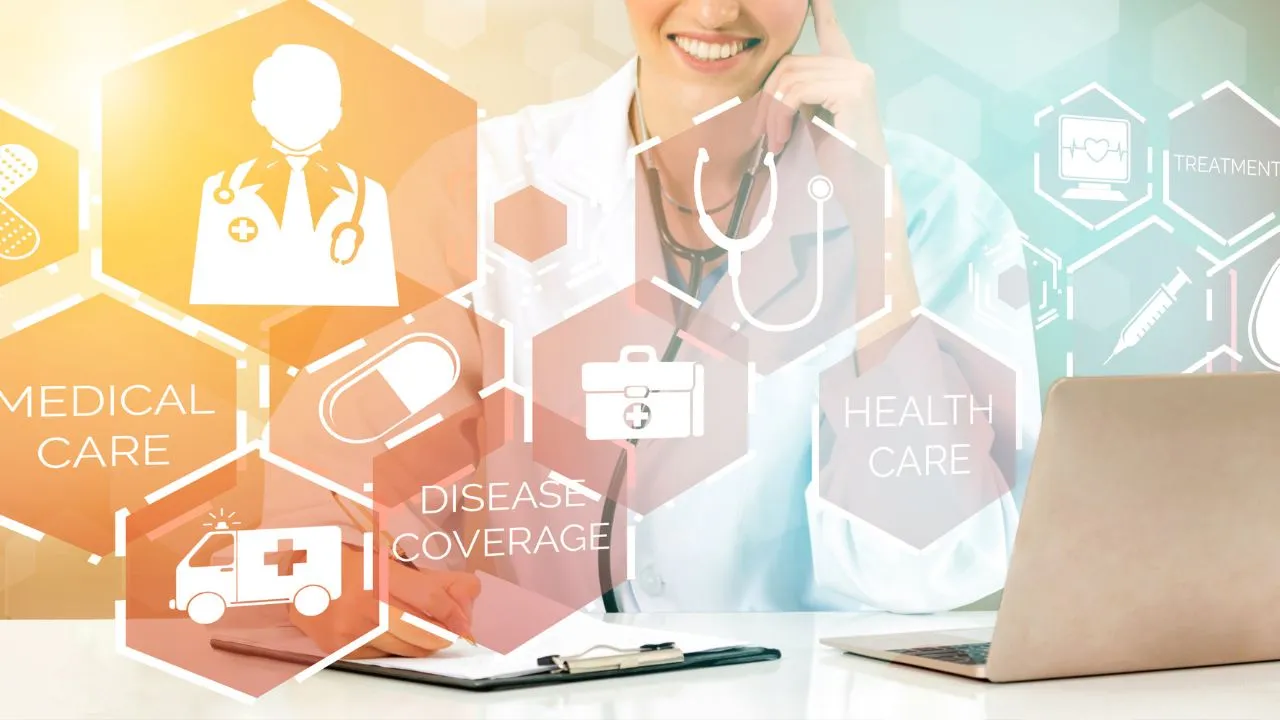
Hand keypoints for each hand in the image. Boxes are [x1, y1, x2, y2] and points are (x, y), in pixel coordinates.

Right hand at [290, 543, 480, 658]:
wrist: (294, 579)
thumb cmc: (346, 566)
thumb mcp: (387, 560)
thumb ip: (430, 578)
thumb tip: (471, 591)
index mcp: (380, 574)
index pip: (429, 599)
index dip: (453, 615)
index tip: (465, 625)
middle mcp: (366, 603)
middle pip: (421, 631)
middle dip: (442, 635)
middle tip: (451, 633)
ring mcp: (352, 629)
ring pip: (405, 648)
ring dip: (423, 645)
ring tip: (425, 635)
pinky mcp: (341, 648)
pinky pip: (383, 656)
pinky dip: (396, 651)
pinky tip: (394, 638)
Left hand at [755, 0, 921, 350]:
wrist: (860, 191)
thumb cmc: (834, 164)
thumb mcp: (809, 122)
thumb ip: (797, 97)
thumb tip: (768, 86)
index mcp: (847, 73)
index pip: (830, 32)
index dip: (821, 8)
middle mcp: (856, 67)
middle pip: (789, 63)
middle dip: (767, 98)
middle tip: (761, 135)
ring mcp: (856, 75)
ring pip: (788, 79)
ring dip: (769, 113)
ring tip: (772, 142)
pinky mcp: (851, 90)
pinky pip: (794, 92)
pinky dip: (778, 116)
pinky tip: (782, 139)